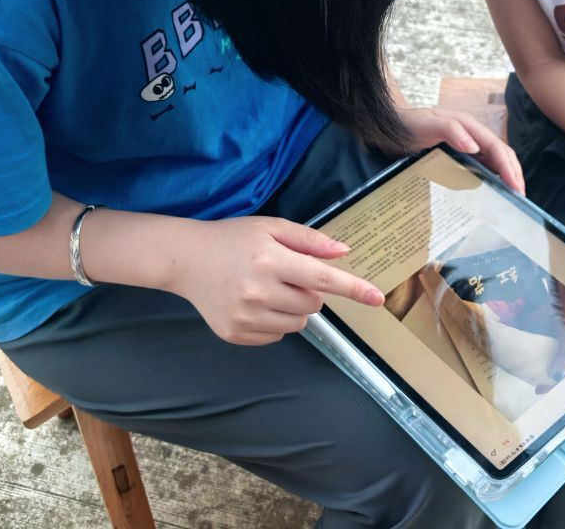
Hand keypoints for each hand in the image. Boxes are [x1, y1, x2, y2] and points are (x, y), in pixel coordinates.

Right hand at [165, 217, 383, 345]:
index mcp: (270, 260)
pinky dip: (274, 322)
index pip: (323, 278)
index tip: (378, 298)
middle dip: (309, 290)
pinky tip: (255, 302)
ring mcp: (245, 317)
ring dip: (294, 308)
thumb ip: (309, 240)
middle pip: (313, 304)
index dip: (353, 288)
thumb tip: (344, 253)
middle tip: (286, 274)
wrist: (186, 259)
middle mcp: (258, 291)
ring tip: (269, 288)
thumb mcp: (271, 228)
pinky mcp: (234, 334)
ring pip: (297, 324)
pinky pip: (276, 337)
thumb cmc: (234, 238)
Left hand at [396, 106, 524, 194]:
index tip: (516, 187)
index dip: (509, 168)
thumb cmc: (407, 124)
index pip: (498, 148)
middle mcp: (472, 136)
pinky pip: (480, 169)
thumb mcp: (426, 124)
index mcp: (469, 126)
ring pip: (494, 163)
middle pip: (502, 156)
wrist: (389, 126)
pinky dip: (490, 181)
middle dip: (514, 175)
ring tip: (511, 200)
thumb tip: (475, 146)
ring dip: (505, 179)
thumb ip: (450, 130)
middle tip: (520, 200)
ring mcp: (466, 146)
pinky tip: (489, 196)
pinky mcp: (459, 156)